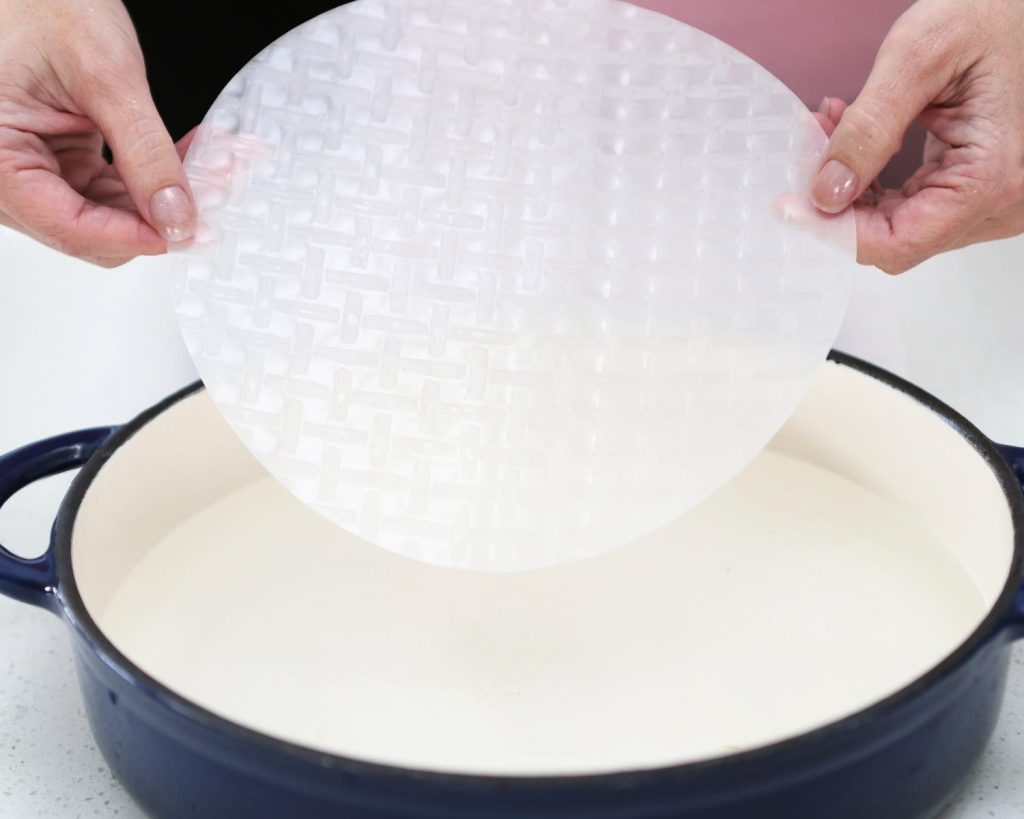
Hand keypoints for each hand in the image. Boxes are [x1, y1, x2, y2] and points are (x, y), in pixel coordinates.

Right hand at [0, 0, 195, 266]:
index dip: (134, 236)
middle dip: (159, 216)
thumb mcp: (105, 77)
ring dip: (164, 199)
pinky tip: (188, 158)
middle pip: (92, 232)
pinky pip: (112, 192)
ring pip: (110, 217)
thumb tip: (175, 217)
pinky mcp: (59, 163)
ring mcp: (32, 172)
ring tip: (212, 167)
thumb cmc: (42, 4)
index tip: (188, 230)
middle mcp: (5, 176)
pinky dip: (153, 180)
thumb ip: (144, 154)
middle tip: (213, 191)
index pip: (69, 227)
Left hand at [810, 0, 1023, 273]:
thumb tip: (826, 193)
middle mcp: (1003, 203)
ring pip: (900, 225)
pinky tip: (853, 141)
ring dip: (854, 189)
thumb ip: (869, 129)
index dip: (834, 232)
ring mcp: (996, 201)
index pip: (897, 243)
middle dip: (839, 202)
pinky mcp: (981, 190)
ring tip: (829, 130)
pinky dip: (877, 181)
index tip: (789, 207)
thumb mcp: (920, 57)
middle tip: (808, 151)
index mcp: (993, 177)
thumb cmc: (995, 13)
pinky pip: (917, 206)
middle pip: (895, 239)